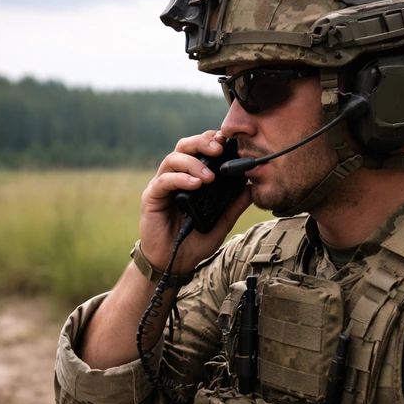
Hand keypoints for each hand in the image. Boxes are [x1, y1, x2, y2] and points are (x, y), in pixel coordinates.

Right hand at [138, 130, 252, 274]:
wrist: (175, 262)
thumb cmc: (195, 240)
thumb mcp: (221, 222)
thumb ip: (234, 205)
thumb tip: (252, 187)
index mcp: (191, 177)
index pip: (200, 149)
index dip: (211, 140)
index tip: (227, 141)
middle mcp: (176, 176)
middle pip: (185, 146)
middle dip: (202, 143)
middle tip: (218, 149)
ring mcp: (163, 185)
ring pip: (173, 159)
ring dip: (193, 164)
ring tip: (209, 177)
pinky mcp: (152, 196)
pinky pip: (164, 181)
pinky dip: (180, 179)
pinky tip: (194, 185)